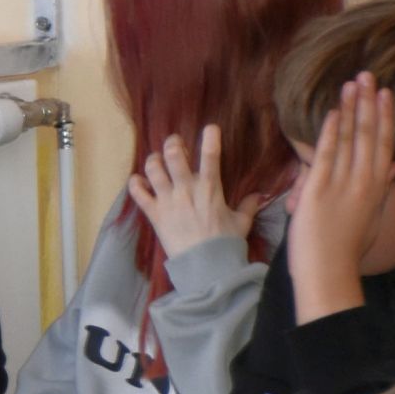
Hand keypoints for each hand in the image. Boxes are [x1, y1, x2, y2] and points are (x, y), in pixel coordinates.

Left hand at [125, 126, 266, 261]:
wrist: (205, 266)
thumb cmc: (226, 243)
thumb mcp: (242, 222)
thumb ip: (248, 206)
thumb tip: (259, 196)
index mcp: (210, 188)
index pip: (211, 156)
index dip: (210, 138)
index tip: (210, 127)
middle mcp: (186, 190)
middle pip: (174, 156)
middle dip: (173, 144)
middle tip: (174, 143)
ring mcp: (168, 201)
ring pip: (154, 170)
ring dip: (153, 161)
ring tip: (155, 159)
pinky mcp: (154, 215)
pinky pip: (139, 195)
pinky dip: (135, 185)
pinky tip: (137, 180)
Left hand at [286, 76, 394, 322]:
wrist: (328, 272)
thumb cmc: (347, 248)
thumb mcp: (372, 215)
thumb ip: (382, 186)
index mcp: (376, 187)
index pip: (384, 143)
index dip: (384, 115)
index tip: (384, 93)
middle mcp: (362, 182)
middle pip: (369, 134)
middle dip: (367, 102)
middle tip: (367, 75)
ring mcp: (341, 185)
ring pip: (349, 139)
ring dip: (349, 109)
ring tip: (351, 83)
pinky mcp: (317, 191)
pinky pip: (325, 156)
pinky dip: (330, 133)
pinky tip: (332, 113)